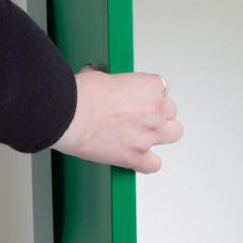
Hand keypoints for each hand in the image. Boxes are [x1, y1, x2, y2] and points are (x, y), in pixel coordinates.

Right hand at [52, 68, 182, 173]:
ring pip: (174, 133)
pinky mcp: (136, 157)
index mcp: (149, 88)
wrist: (68, 115)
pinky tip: (138, 158)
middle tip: (139, 115)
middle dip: (157, 112)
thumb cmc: (80, 95)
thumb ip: (116, 85)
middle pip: (170, 111)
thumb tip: (109, 88)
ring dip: (162, 133)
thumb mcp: (102, 77)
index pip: (161, 89)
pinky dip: (148, 163)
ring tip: (144, 134)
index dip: (147, 95)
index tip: (137, 99)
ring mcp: (148, 135)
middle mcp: (155, 111)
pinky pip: (154, 164)